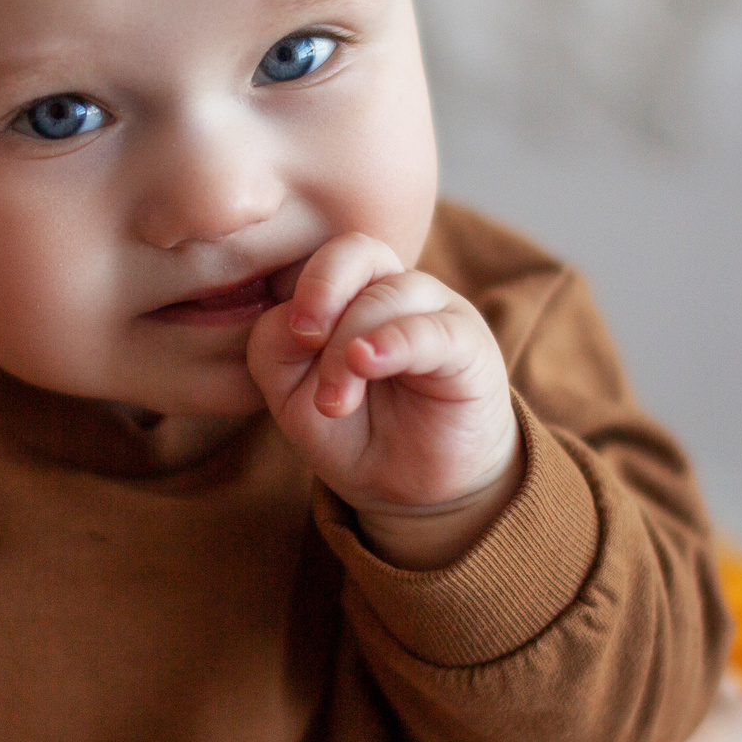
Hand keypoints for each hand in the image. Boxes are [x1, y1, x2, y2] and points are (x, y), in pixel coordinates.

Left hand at [246, 233, 520, 567]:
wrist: (412, 489)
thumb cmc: (354, 433)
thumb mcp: (292, 397)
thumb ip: (274, 351)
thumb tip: (295, 323)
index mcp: (350, 295)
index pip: (323, 263)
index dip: (301, 294)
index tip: (292, 340)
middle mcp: (394, 293)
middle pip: (358, 252)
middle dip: (321, 288)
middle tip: (304, 339)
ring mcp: (436, 314)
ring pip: (387, 296)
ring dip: (347, 348)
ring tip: (335, 403)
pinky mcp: (467, 346)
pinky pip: (431, 329)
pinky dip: (393, 342)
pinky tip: (367, 363)